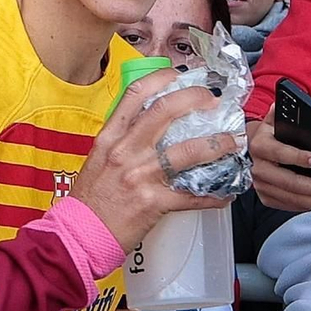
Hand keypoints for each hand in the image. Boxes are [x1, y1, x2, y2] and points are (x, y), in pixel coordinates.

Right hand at [70, 73, 241, 252]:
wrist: (79, 235)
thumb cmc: (89, 200)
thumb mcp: (99, 160)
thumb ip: (122, 141)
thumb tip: (149, 126)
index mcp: (111, 137)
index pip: (136, 93)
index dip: (163, 77)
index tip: (181, 75)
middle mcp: (126, 151)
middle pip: (166, 110)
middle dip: (197, 98)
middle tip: (214, 99)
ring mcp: (141, 175)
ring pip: (188, 150)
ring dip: (217, 144)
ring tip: (231, 142)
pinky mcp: (153, 202)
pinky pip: (192, 195)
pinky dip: (214, 195)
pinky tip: (225, 193)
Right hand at [246, 121, 310, 212]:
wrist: (249, 150)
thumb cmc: (268, 136)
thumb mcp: (273, 121)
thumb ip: (280, 113)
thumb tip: (283, 104)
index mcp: (260, 145)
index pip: (279, 153)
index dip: (298, 158)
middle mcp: (258, 167)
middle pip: (288, 182)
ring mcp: (260, 185)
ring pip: (290, 198)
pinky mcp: (265, 197)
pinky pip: (287, 205)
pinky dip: (306, 205)